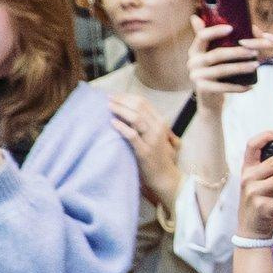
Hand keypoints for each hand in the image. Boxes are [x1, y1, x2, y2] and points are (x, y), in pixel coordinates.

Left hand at [108, 93, 182, 207]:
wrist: (165, 177)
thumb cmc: (159, 157)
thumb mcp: (158, 137)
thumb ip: (148, 124)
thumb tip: (131, 112)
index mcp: (161, 122)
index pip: (144, 103)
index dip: (128, 97)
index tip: (115, 96)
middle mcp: (158, 128)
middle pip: (139, 107)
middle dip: (122, 100)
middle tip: (108, 99)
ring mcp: (153, 139)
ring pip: (136, 118)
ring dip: (121, 110)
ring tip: (108, 107)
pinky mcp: (145, 151)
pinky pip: (132, 135)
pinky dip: (122, 127)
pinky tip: (112, 122)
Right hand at [188, 17, 257, 113]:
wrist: (209, 98)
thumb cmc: (215, 71)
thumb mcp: (211, 54)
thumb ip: (209, 38)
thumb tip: (197, 16)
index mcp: (194, 50)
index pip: (202, 36)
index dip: (216, 31)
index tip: (232, 28)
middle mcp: (192, 62)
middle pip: (216, 54)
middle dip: (237, 52)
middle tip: (255, 51)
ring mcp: (196, 76)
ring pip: (222, 70)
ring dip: (241, 68)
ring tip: (256, 65)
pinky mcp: (202, 89)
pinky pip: (223, 87)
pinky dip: (238, 87)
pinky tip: (250, 87)